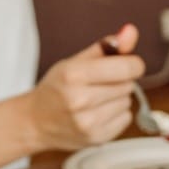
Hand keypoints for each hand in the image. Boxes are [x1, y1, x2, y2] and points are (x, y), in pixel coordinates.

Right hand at [27, 24, 144, 150]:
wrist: (35, 121)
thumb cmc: (57, 87)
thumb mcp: (76, 61)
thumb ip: (107, 46)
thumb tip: (131, 31)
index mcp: (73, 75)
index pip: (127, 68)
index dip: (132, 64)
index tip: (126, 64)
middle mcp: (79, 100)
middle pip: (128, 84)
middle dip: (119, 81)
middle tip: (98, 84)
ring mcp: (88, 122)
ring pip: (127, 101)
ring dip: (117, 98)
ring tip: (95, 100)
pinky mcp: (96, 138)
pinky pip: (125, 119)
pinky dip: (116, 114)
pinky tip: (97, 113)